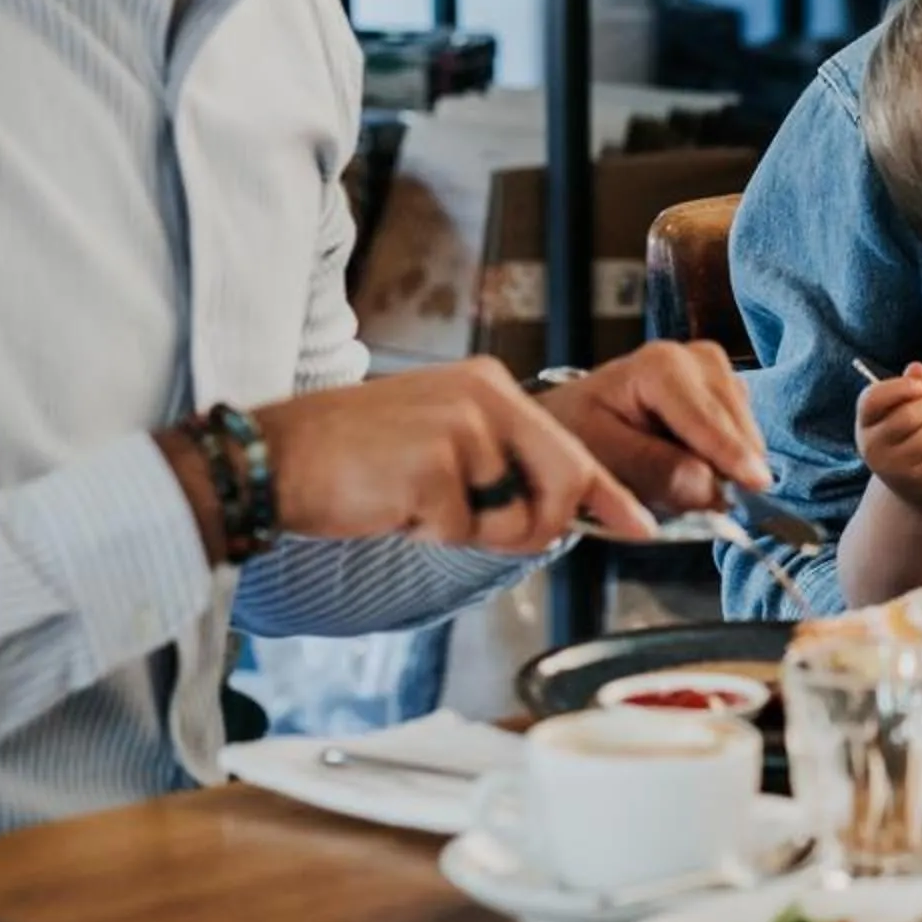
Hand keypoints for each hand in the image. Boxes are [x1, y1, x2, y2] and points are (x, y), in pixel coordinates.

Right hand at [255, 356, 653, 553]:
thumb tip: (566, 516)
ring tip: (419, 503)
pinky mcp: (433, 465)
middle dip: (539, 525)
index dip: (609, 495)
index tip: (643, 527)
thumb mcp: (443, 447)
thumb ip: (504, 467)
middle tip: (473, 524)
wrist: (277, 457)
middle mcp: (484, 396)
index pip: (571, 447)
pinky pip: (462, 531)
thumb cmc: (359, 461)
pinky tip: (394, 506)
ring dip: (473, 531)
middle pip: (565, 481)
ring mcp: (460, 427)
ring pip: (515, 517)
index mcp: (488, 386)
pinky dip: (431, 534)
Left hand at [534, 339, 773, 515]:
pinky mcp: (723, 388)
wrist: (574, 418)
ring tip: (684, 480)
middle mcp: (695, 357)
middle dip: (728, 465)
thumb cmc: (580, 433)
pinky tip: (697, 465)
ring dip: (727, 463)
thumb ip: (655, 470)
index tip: (757, 484)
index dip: (731, 453)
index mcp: (661, 366)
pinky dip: (727, 456)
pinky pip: (742, 431)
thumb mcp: (603, 455)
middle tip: (701, 503)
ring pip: (744, 429)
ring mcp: (714, 370)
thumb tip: (710, 488)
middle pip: (734, 423)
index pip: (706, 418)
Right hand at [855, 362, 921, 513]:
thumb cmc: (911, 441)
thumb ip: (910, 388)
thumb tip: (916, 367)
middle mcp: (873, 450)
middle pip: (911, 413)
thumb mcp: (905, 413)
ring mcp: (896, 469)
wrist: (916, 492)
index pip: (872, 399)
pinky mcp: (921, 482)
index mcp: (865, 426)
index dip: (898, 388)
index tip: (920, 388)